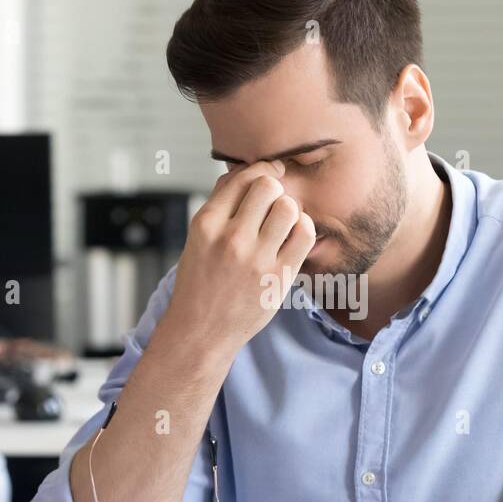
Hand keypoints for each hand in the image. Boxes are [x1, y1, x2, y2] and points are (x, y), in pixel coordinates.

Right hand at [162, 160, 315, 354]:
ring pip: (288, 207)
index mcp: (206, 224)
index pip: (242, 177)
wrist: (201, 331)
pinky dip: (304, 230)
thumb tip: (244, 171)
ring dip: (290, 211)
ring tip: (284, 224)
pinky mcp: (277, 277)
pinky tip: (293, 239)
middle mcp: (229, 238)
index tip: (270, 176)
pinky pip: (304, 235)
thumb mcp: (197, 238)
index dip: (262, 170)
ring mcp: (255, 259)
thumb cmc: (200, 282)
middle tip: (274, 205)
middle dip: (276, 189)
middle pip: (268, 186)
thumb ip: (219, 204)